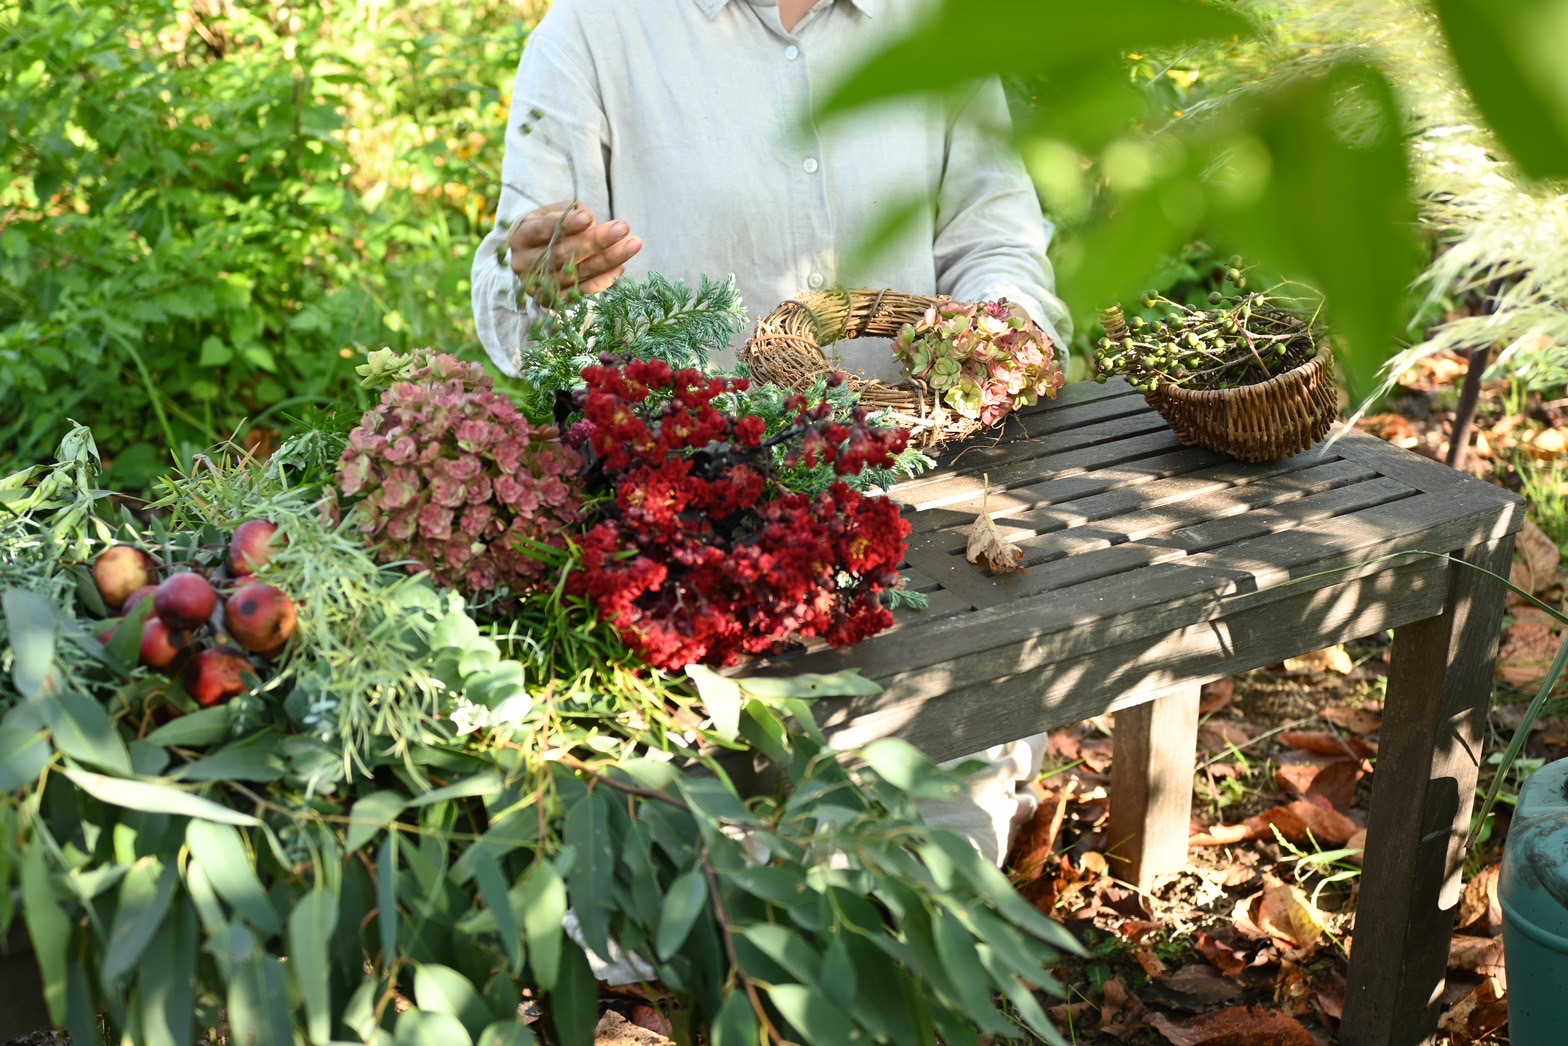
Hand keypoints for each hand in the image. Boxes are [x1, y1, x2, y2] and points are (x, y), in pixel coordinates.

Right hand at [506, 200, 641, 301]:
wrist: (533, 256)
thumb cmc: (547, 227)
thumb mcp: (552, 212)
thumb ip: (569, 214)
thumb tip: (591, 224)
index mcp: (519, 236)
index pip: (541, 230)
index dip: (565, 225)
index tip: (589, 218)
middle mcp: (524, 264)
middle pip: (562, 254)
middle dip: (595, 241)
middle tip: (623, 227)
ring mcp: (537, 286)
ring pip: (575, 274)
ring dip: (607, 260)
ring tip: (633, 244)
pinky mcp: (552, 301)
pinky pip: (580, 292)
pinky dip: (602, 281)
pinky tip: (620, 267)